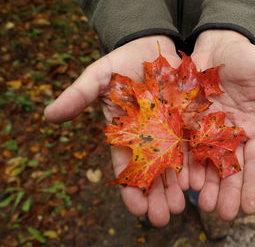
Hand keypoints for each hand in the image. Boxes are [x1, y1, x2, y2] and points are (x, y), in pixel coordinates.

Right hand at [44, 36, 188, 226]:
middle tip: (163, 217)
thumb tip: (48, 115)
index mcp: (125, 132)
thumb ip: (79, 95)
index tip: (137, 209)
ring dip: (176, 187)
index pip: (126, 167)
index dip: (130, 189)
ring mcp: (170, 130)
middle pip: (152, 172)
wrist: (153, 45)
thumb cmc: (122, 61)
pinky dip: (194, 164)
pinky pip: (192, 144)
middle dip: (156, 195)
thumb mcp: (99, 76)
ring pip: (173, 164)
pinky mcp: (188, 120)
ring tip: (181, 207)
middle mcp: (148, 136)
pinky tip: (199, 181)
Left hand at [189, 30, 254, 220]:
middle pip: (231, 168)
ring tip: (204, 205)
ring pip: (207, 162)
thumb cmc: (246, 56)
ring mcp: (207, 129)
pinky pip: (185, 146)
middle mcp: (231, 133)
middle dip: (228, 191)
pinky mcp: (188, 122)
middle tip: (224, 214)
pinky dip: (185, 164)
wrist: (216, 44)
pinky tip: (182, 182)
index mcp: (254, 126)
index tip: (252, 208)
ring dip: (206, 184)